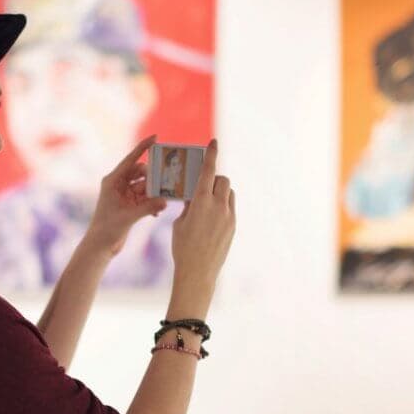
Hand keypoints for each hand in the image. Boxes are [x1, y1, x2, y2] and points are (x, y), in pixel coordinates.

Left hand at [84, 134, 167, 255]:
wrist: (100, 246)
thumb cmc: (107, 229)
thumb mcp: (129, 217)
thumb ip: (148, 207)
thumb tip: (165, 201)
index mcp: (113, 181)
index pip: (131, 159)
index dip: (143, 147)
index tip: (156, 138)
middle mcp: (119, 184)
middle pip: (141, 172)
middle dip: (154, 178)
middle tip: (166, 182)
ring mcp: (125, 194)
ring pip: (145, 186)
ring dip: (154, 193)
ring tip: (162, 202)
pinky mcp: (130, 204)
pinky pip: (146, 197)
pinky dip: (152, 202)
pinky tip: (157, 212)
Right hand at [170, 138, 235, 297]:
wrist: (198, 272)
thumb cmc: (183, 247)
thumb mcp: (180, 222)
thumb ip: (189, 206)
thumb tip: (195, 197)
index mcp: (202, 202)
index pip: (208, 171)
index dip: (211, 154)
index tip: (214, 142)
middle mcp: (219, 206)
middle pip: (222, 180)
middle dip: (214, 179)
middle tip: (202, 186)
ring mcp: (229, 217)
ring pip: (229, 193)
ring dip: (219, 192)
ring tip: (206, 203)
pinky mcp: (233, 227)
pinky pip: (230, 208)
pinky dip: (222, 206)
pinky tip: (211, 217)